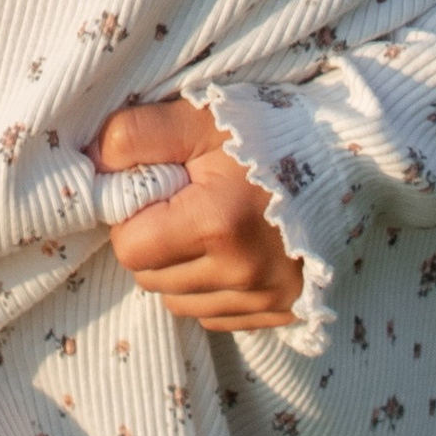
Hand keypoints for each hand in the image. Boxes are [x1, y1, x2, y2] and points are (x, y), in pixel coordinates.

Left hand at [93, 98, 304, 330]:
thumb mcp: (199, 118)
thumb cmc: (267, 133)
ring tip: (206, 227)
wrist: (346, 157)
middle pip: (150, 279)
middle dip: (152, 243)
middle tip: (180, 205)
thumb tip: (90, 162)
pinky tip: (229, 252)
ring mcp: (264, 299)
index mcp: (217, 224)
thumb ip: (136, 135)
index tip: (156, 191)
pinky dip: (210, 289)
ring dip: (179, 269)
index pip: (130, 248)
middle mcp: (240, 273)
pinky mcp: (282, 312)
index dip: (131, 218)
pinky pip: (216, 316)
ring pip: (179, 302)